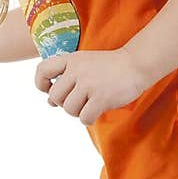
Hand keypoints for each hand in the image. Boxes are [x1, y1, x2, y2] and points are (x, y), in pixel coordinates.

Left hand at [35, 48, 150, 125]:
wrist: (136, 64)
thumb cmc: (109, 68)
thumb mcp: (84, 63)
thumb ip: (67, 78)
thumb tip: (49, 102)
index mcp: (71, 60)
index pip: (42, 70)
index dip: (40, 84)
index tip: (49, 90)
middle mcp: (77, 70)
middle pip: (55, 97)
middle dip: (64, 104)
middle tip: (78, 102)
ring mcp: (89, 84)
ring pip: (69, 109)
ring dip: (78, 112)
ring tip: (89, 106)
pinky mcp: (101, 97)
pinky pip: (84, 117)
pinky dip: (89, 119)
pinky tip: (97, 112)